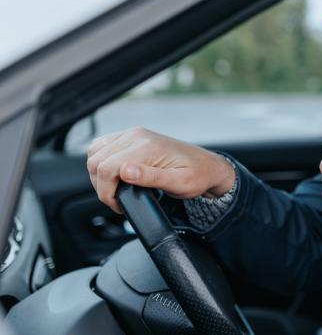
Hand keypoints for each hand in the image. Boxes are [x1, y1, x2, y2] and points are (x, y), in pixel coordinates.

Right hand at [86, 127, 235, 213]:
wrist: (208, 166)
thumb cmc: (197, 176)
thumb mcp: (179, 183)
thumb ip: (151, 177)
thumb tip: (125, 171)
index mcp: (147, 147)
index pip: (106, 168)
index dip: (106, 192)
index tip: (119, 205)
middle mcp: (137, 136)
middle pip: (96, 160)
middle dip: (101, 186)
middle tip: (118, 201)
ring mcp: (133, 134)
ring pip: (95, 152)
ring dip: (99, 174)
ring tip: (116, 190)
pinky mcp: (132, 137)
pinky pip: (103, 147)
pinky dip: (102, 162)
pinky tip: (115, 176)